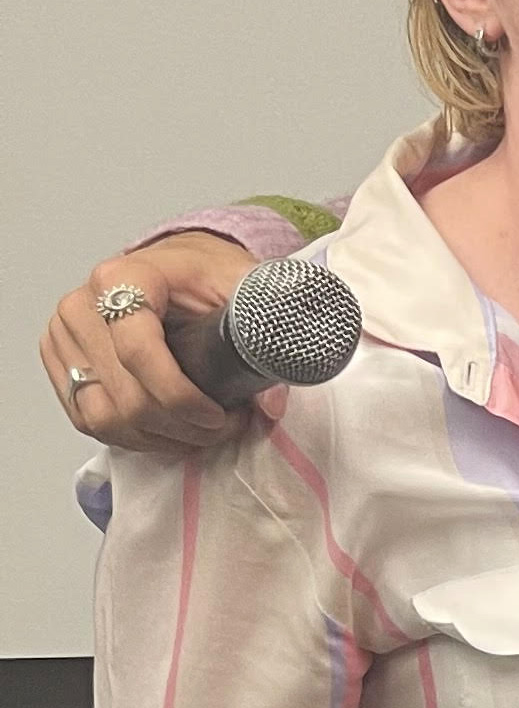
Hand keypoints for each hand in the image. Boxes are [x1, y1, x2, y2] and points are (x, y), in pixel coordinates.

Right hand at [41, 233, 254, 449]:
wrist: (177, 268)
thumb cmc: (205, 276)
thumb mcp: (243, 286)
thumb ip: (261, 334)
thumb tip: (270, 403)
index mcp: (122, 278)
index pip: (138, 351)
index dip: (181, 397)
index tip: (218, 415)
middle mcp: (82, 306)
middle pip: (126, 396)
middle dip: (181, 426)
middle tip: (222, 427)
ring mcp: (64, 337)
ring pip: (105, 417)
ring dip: (159, 438)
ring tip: (199, 431)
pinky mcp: (60, 364)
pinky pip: (90, 421)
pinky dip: (133, 437)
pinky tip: (169, 430)